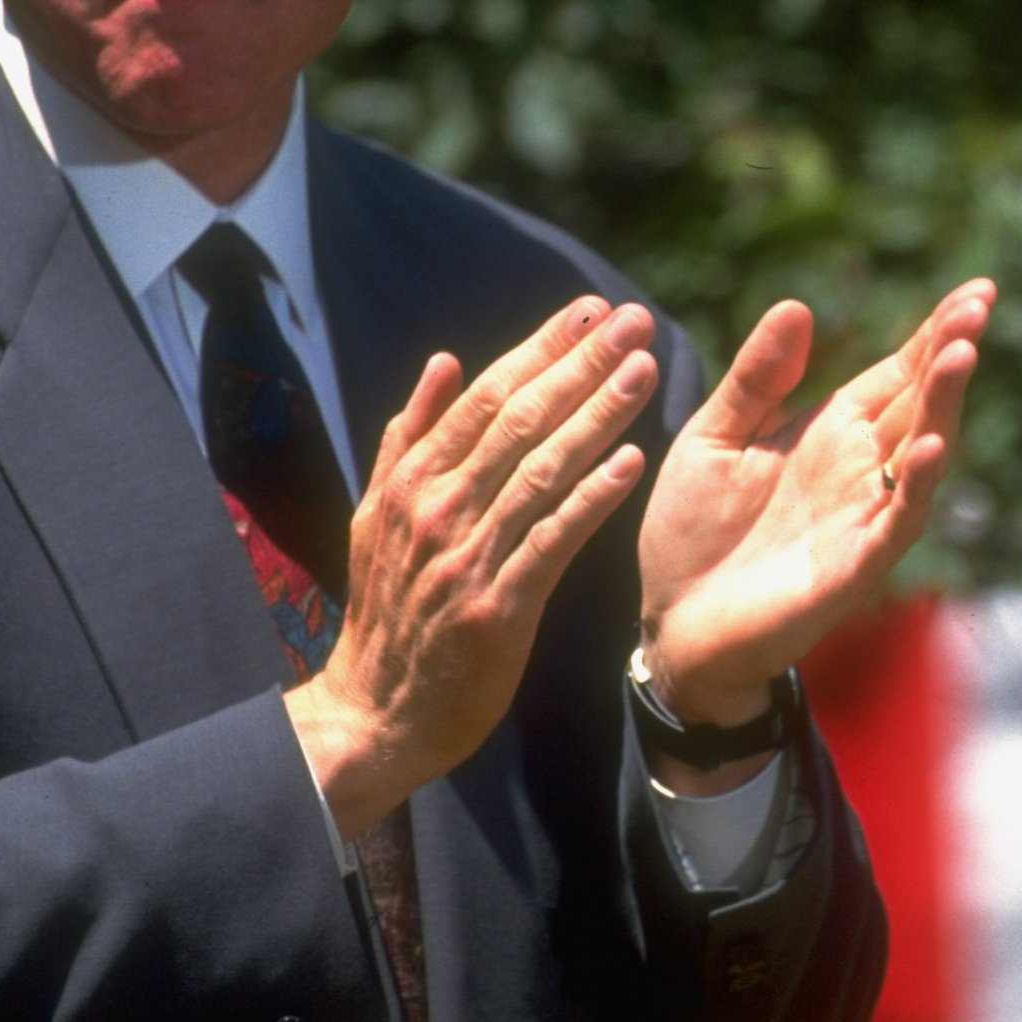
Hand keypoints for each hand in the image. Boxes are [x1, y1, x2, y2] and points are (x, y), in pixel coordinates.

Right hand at [288, 298, 662, 838]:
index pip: (487, 396)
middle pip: (519, 420)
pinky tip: (631, 462)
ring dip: (596, 416)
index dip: (542, 348)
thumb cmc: (389, 611)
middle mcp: (437, 508)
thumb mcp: (379, 516)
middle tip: (632, 320)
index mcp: (412, 481)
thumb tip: (445, 362)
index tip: (591, 310)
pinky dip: (590, 499)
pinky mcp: (498, 607)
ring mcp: (466, 556)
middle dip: (580, 364)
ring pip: (540, 470)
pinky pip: (552, 541)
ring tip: (643, 371)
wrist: (377, 712)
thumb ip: (410, 437)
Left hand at [636, 280, 994, 740]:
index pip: (897, 372)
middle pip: (919, 400)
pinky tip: (928, 445)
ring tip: (961, 353)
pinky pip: (896, 520)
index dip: (934, 331)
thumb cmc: (694, 532)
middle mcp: (860, 468)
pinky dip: (915, 484)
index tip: (977, 289)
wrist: (672, 624)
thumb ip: (757, 380)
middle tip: (979, 303)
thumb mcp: (713, 437)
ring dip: (943, 405)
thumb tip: (799, 306)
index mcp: (832, 430)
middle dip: (950, 351)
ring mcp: (864, 516)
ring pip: (920, 452)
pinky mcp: (854, 566)